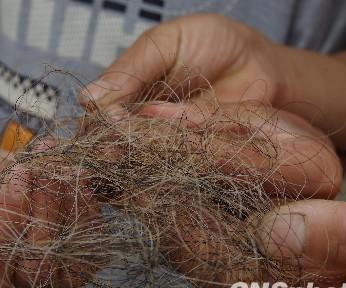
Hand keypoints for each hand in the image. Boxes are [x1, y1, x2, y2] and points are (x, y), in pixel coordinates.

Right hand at [0, 138, 101, 287]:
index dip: (9, 219)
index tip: (19, 171)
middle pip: (35, 269)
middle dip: (45, 210)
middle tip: (45, 165)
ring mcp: (35, 279)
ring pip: (66, 259)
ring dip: (68, 207)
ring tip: (60, 164)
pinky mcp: (67, 266)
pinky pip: (87, 248)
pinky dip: (87, 211)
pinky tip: (78, 178)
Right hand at [80, 13, 341, 198]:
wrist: (258, 62)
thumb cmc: (209, 44)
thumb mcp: (164, 46)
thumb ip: (130, 71)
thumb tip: (87, 99)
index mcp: (127, 96)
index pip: (101, 118)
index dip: (98, 126)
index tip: (102, 130)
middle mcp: (141, 125)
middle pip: (117, 146)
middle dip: (114, 152)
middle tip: (113, 156)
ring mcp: (166, 147)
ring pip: (141, 164)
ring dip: (134, 169)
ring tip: (133, 169)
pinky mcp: (193, 163)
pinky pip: (173, 175)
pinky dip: (162, 181)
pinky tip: (152, 186)